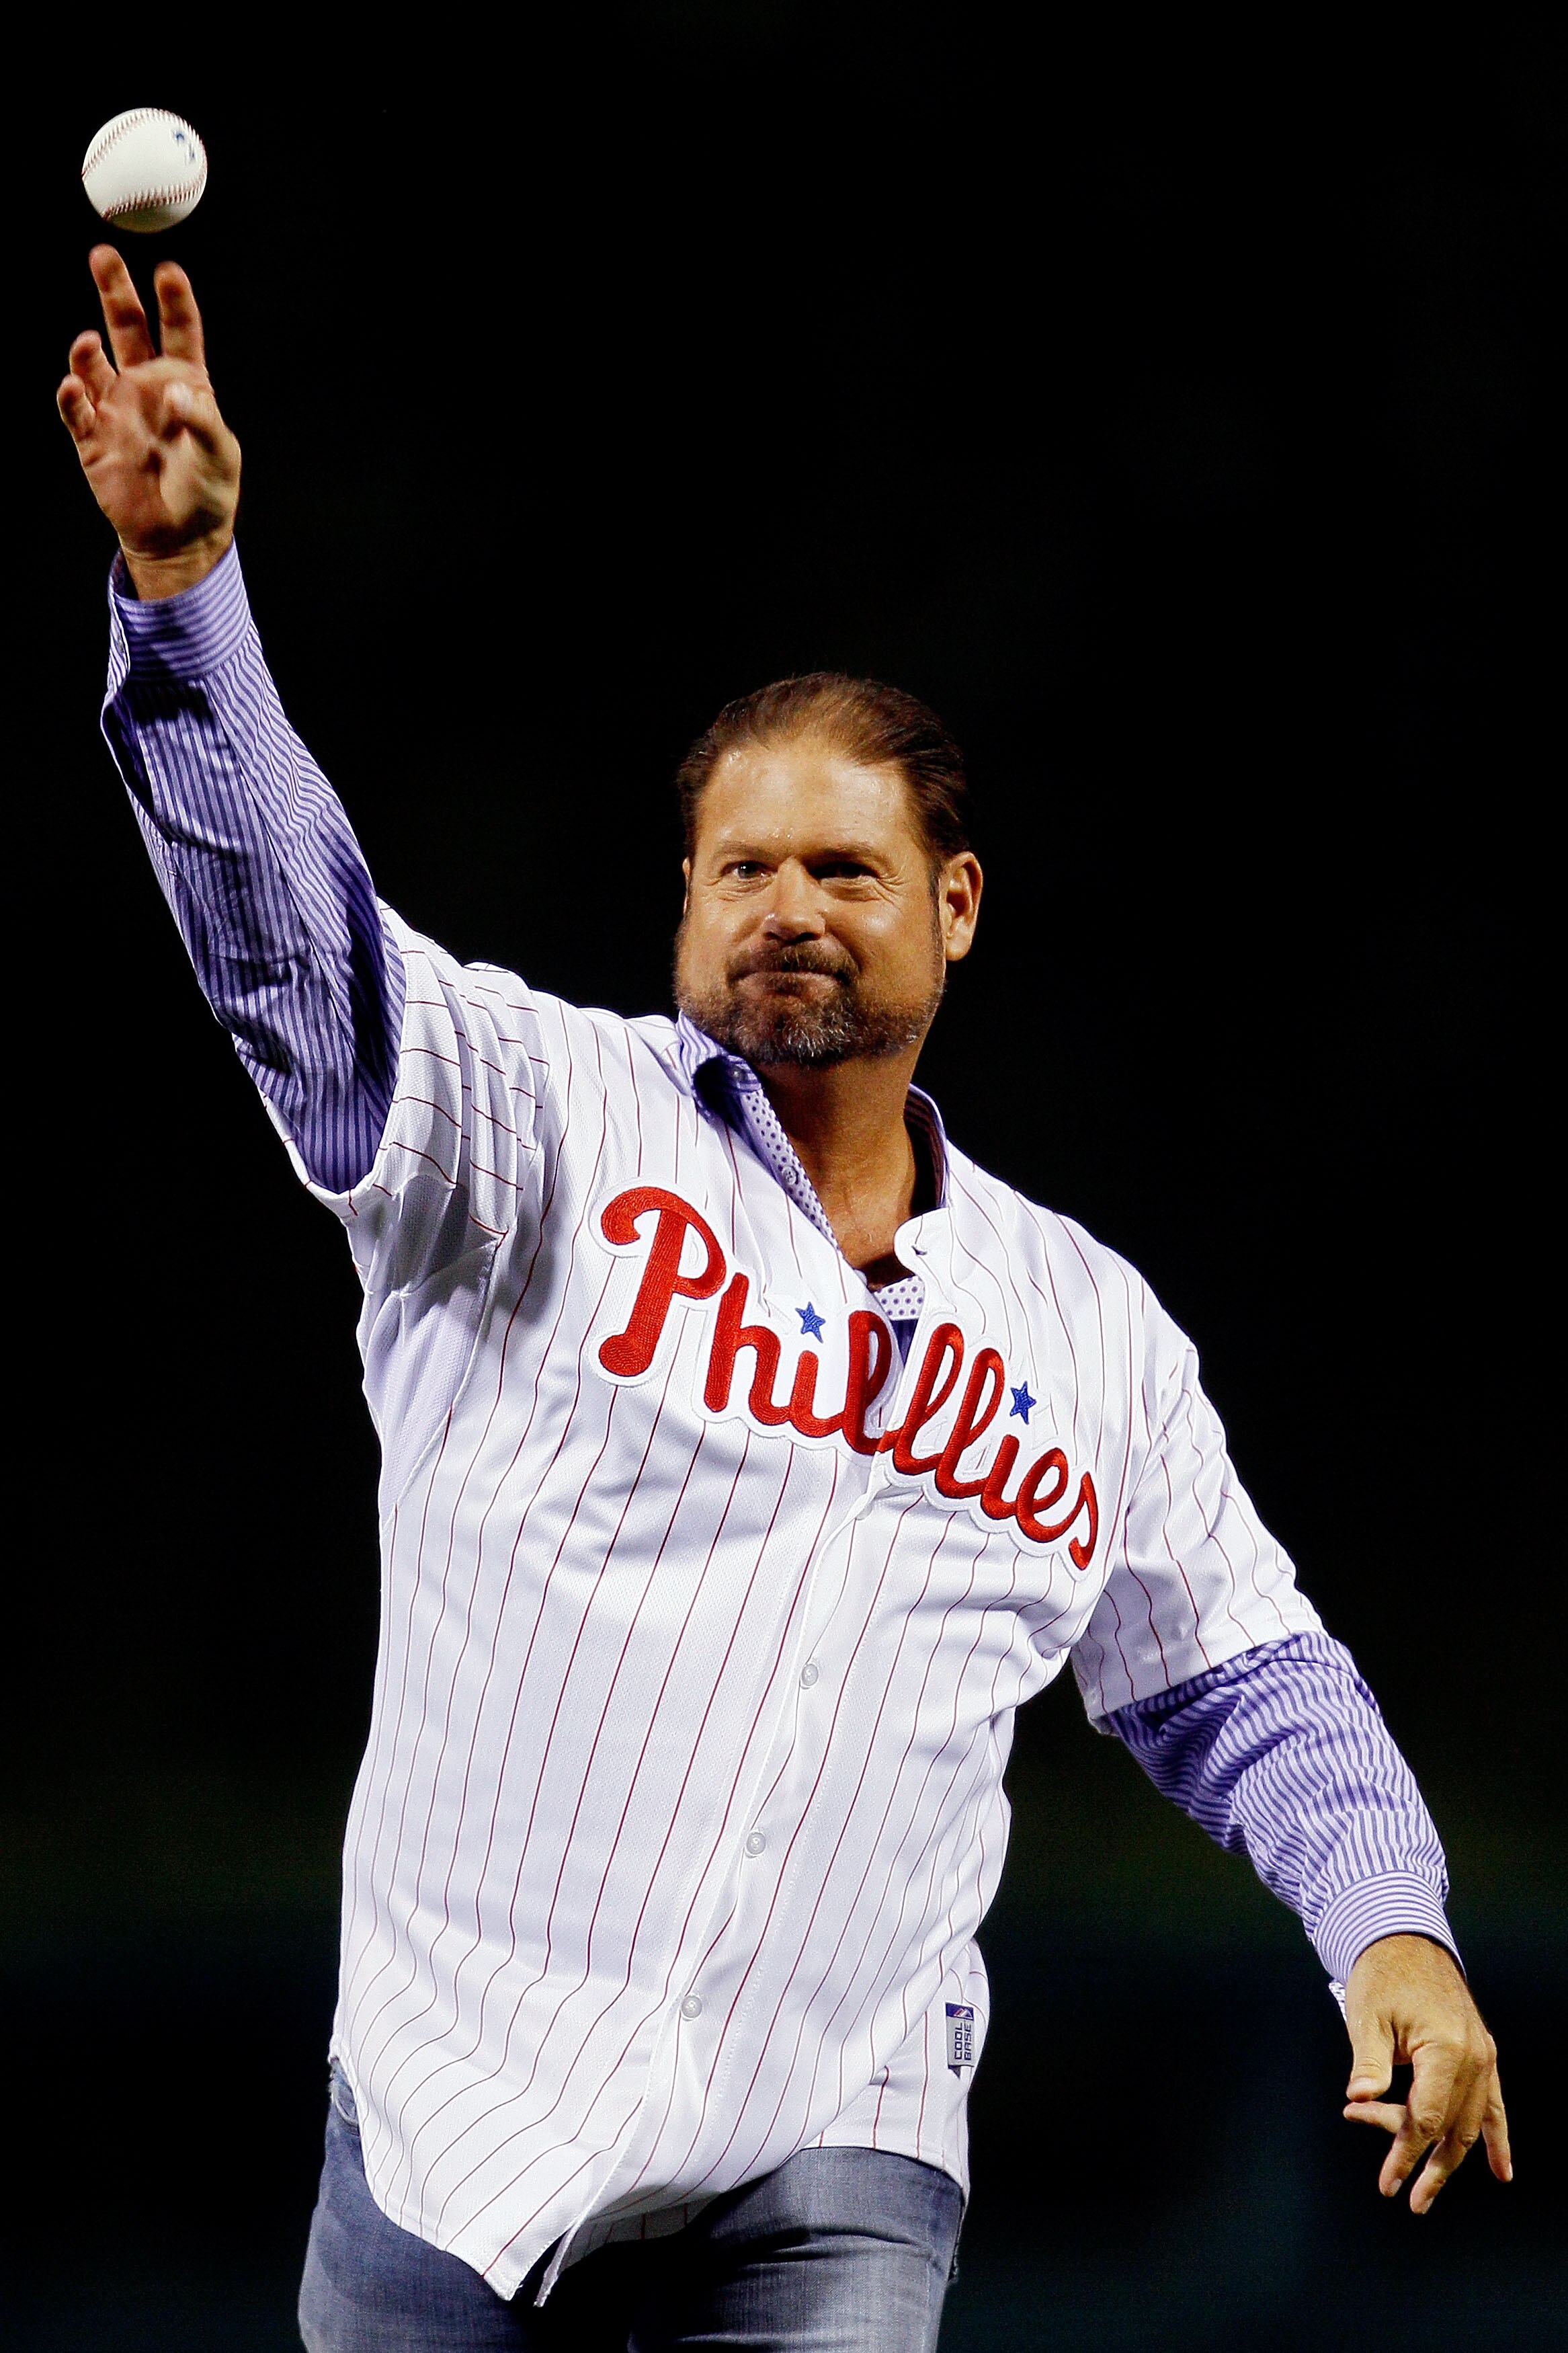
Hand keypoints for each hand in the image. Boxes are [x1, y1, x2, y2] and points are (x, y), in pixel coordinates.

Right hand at [57, 247, 239, 598]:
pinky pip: (74, 408)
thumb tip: (172, 388)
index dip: (173, 299)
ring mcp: (116, 408)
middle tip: (102, 254)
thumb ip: (200, 417)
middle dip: (114, 288)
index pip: (179, 330)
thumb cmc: (207, 491)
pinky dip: (71, 395)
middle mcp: (145, 385)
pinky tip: (73, 386)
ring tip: (87, 344)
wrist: (178, 538)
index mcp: (185, 382)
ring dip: (86, 350)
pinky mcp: (92, 437)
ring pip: (93, 362)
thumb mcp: (219, 453)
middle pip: (127, 325)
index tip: (168, 270)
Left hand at [1343, 1932, 1510, 2210]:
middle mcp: (1474, 2057)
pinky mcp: (1482, 2055)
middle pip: (1449, 2126)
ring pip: (1471, 2123)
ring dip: (1451, 2160)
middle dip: (1425, 2164)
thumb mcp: (1367, 2016)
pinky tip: (1502, 2170)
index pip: (1425, 2118)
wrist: (1406, 1940)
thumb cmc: (1383, 1975)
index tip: (1386, 2182)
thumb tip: (1360, 2099)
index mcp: (1446, 2048)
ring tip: (1429, 2193)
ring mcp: (1483, 2057)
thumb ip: (1368, 2062)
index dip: (1403, 2152)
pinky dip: (1497, 2138)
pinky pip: (1493, 2106)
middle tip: (1400, 2194)